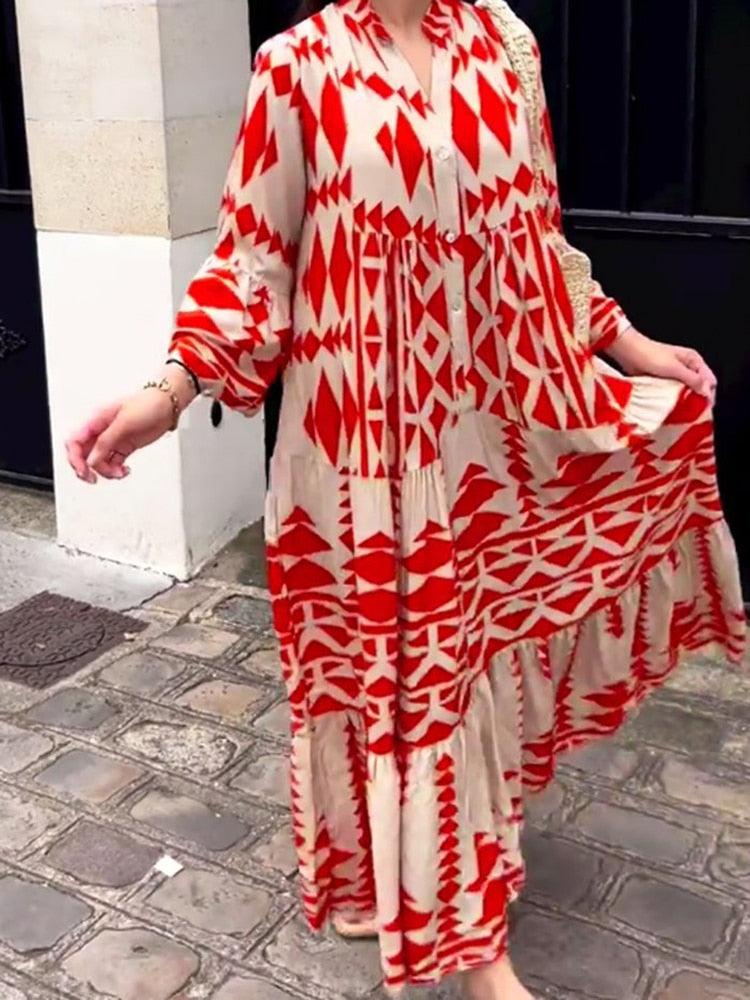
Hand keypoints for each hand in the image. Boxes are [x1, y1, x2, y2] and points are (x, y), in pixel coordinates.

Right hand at [65, 367, 194, 483]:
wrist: (168, 406)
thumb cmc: (147, 405)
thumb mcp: (124, 422)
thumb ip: (106, 442)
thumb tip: (91, 459)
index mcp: (96, 421)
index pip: (75, 442)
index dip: (75, 458)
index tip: (84, 470)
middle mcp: (102, 431)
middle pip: (84, 454)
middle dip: (87, 468)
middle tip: (94, 479)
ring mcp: (113, 440)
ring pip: (98, 461)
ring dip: (106, 471)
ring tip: (119, 472)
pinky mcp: (124, 446)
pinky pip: (113, 463)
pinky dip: (116, 470)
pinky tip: (124, 470)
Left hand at [606, 329, 716, 403]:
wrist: (628, 352)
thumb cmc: (651, 356)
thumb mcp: (674, 368)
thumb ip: (692, 380)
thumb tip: (707, 392)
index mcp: (694, 361)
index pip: (709, 381)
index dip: (708, 395)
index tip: (704, 409)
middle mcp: (687, 368)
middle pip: (699, 388)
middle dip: (697, 400)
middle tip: (693, 414)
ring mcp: (675, 375)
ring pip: (686, 392)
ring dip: (685, 402)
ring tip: (683, 415)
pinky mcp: (664, 382)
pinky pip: (673, 394)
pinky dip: (674, 401)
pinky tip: (672, 410)